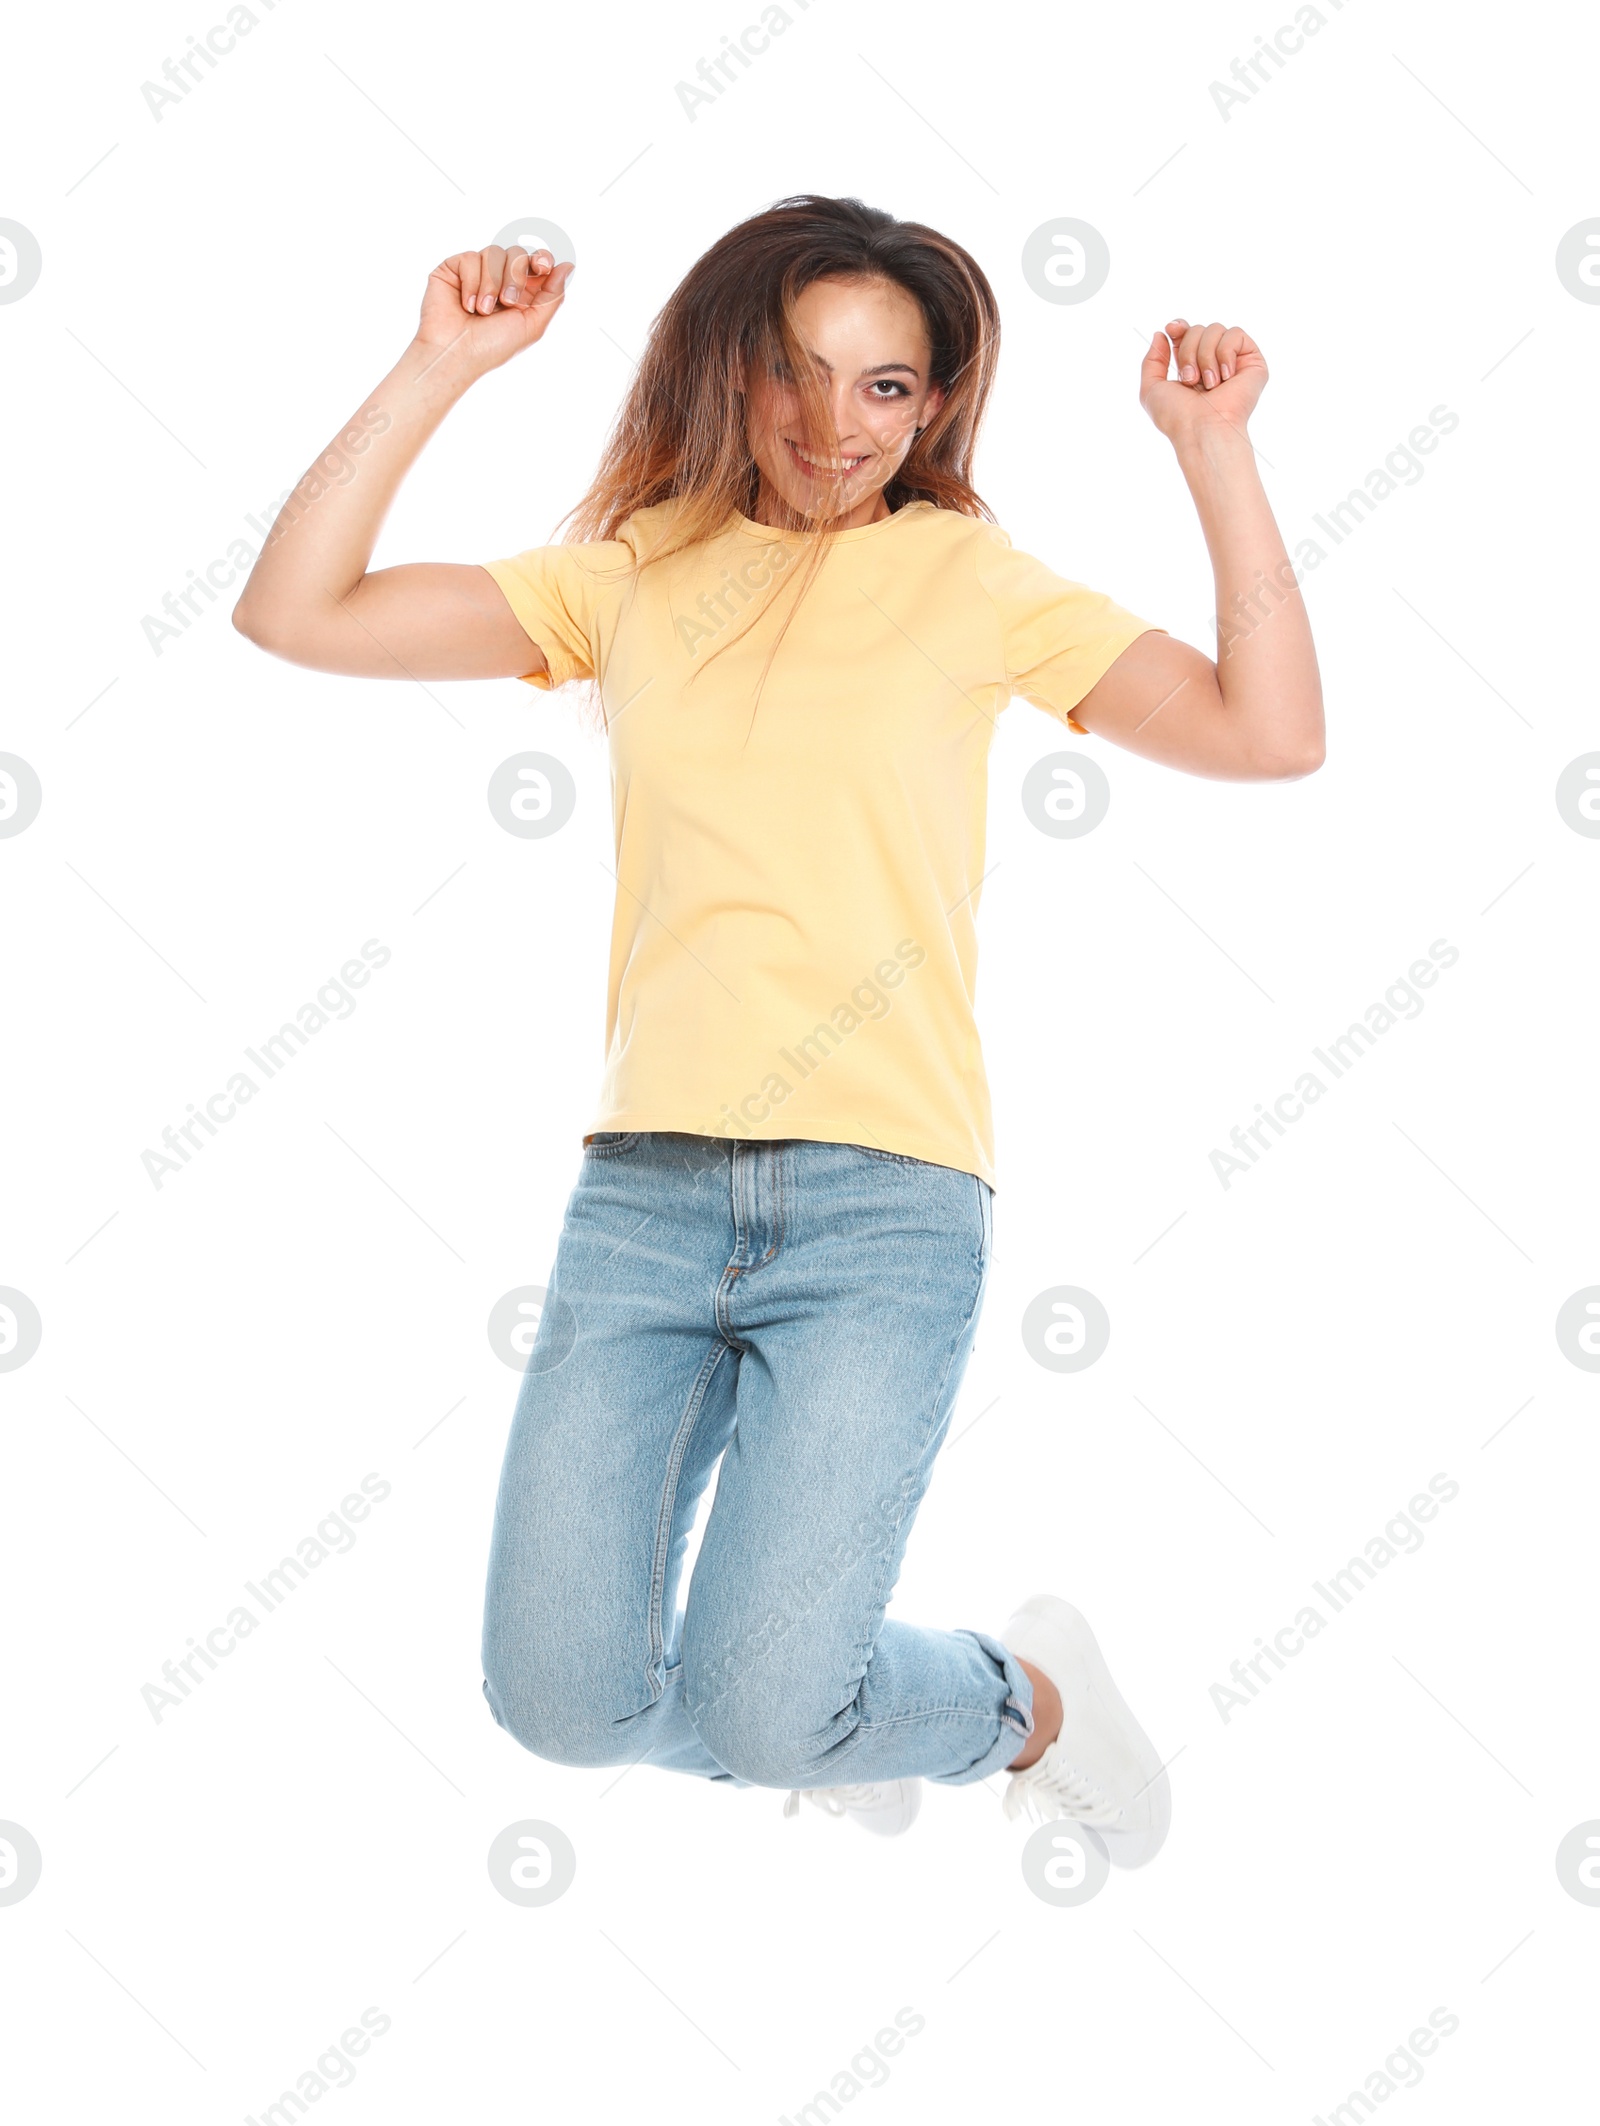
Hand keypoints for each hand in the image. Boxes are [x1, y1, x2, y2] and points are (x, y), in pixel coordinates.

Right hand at [415, 243, 574, 378]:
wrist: (456, 353)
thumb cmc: (492, 347)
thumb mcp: (532, 325)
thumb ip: (552, 296)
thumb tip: (568, 266)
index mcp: (520, 292)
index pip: (536, 262)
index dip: (541, 258)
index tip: (542, 267)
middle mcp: (499, 279)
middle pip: (517, 253)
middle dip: (515, 275)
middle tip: (507, 302)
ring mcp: (476, 273)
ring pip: (494, 252)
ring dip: (492, 284)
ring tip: (483, 311)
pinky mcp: (453, 269)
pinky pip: (469, 258)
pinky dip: (471, 283)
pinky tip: (466, 306)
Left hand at [1139, 318, 1266, 447]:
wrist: (1202, 428)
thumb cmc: (1177, 417)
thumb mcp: (1151, 389)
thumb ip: (1152, 360)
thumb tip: (1162, 332)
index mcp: (1191, 366)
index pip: (1187, 332)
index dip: (1179, 327)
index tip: (1170, 330)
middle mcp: (1212, 362)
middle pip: (1198, 329)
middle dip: (1188, 351)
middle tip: (1190, 380)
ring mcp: (1233, 361)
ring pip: (1215, 329)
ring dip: (1205, 357)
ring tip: (1209, 384)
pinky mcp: (1252, 362)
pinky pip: (1235, 334)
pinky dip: (1225, 354)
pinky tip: (1226, 377)